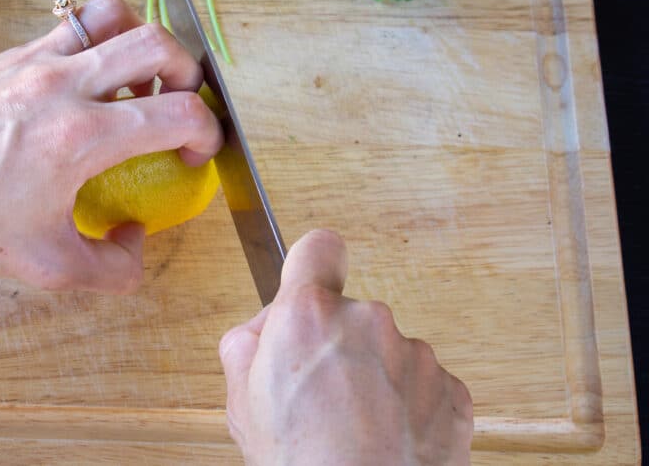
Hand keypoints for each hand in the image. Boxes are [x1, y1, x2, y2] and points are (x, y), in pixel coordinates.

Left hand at [0, 0, 222, 292]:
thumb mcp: (49, 266)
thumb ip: (113, 268)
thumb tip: (136, 239)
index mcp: (83, 136)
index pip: (179, 112)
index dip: (207, 132)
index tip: (195, 152)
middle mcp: (65, 85)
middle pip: (156, 42)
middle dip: (186, 72)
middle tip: (177, 103)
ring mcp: (34, 61)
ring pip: (110, 14)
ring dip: (139, 41)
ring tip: (133, 80)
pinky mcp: (9, 56)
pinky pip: (69, 28)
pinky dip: (94, 46)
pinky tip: (81, 88)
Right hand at [219, 230, 472, 464]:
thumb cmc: (298, 461)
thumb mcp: (239, 398)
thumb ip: (248, 342)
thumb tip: (268, 327)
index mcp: (309, 313)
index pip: (319, 247)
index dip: (313, 266)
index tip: (313, 285)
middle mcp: (368, 320)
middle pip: (350, 314)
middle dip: (336, 345)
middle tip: (320, 397)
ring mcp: (416, 356)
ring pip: (388, 352)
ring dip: (376, 379)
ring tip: (356, 429)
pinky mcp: (453, 391)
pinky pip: (424, 385)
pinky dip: (409, 408)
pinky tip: (388, 440)